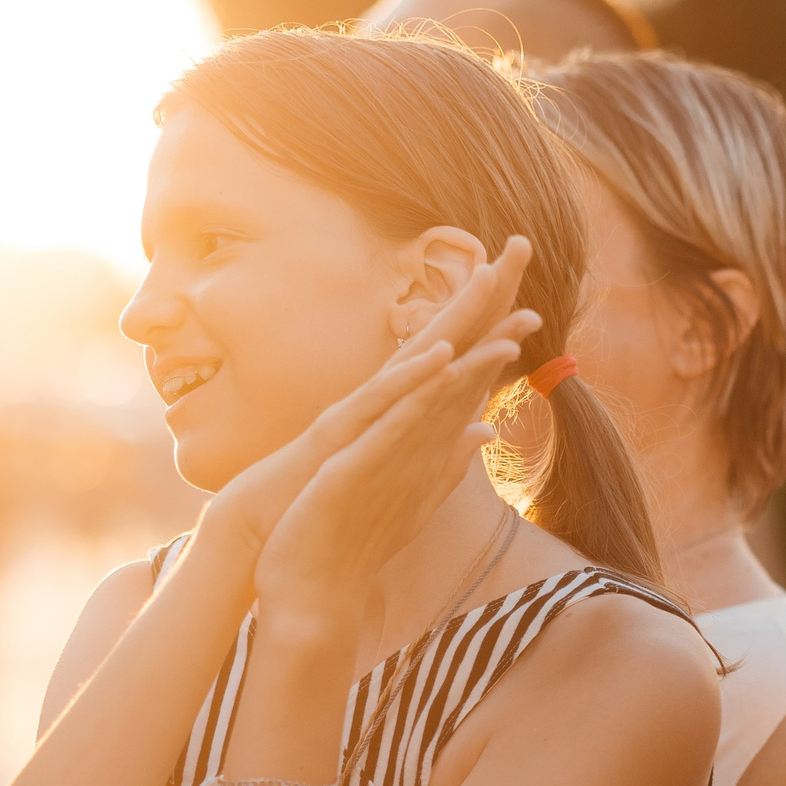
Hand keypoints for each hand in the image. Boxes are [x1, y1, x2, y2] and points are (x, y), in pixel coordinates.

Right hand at [200, 238, 535, 564]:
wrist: (255, 536)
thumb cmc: (310, 504)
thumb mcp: (380, 474)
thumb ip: (430, 451)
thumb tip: (476, 429)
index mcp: (391, 415)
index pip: (451, 366)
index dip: (489, 331)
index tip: (530, 301)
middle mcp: (376, 402)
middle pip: (437, 340)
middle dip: (477, 298)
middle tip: (519, 249)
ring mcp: (356, 412)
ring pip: (413, 359)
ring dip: (453, 320)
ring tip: (490, 279)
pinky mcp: (337, 434)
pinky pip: (380, 403)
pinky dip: (412, 378)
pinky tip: (444, 353)